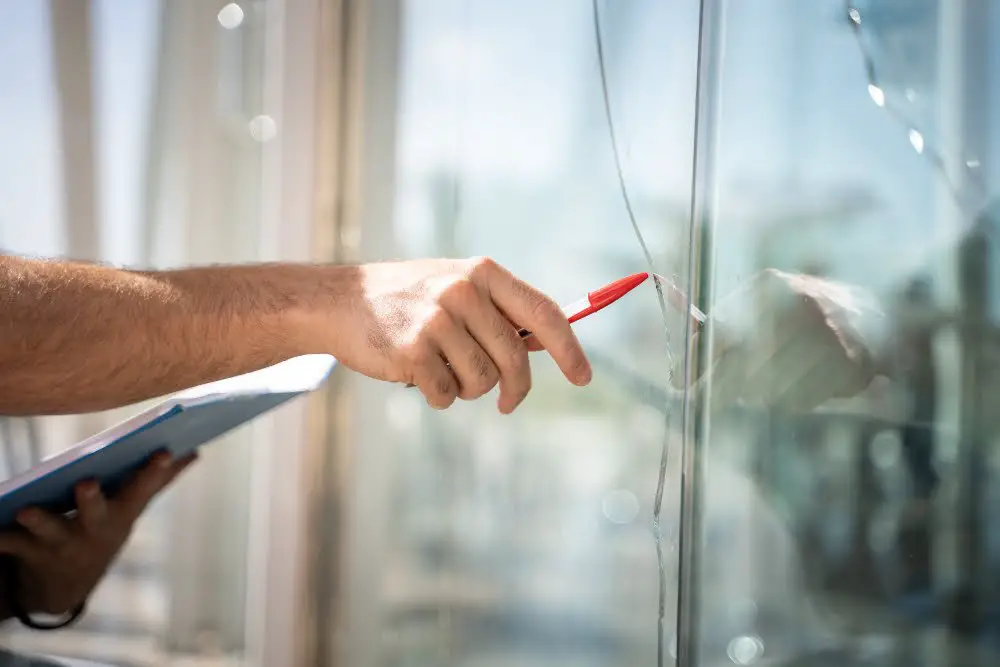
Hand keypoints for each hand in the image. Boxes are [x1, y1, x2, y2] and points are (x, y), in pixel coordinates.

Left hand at [0, 452, 195, 615]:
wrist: (67, 584)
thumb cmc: (103, 529)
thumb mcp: (133, 508)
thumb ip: (160, 480)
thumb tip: (195, 451)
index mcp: (121, 514)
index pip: (142, 489)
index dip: (153, 472)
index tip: (163, 451)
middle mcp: (94, 530)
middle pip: (94, 512)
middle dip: (92, 500)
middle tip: (87, 483)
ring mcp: (61, 543)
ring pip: (48, 530)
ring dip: (39, 521)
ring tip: (27, 510)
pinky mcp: (26, 549)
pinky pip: (7, 542)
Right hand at [328, 257, 592, 412]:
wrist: (342, 302)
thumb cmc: (409, 299)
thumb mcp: (458, 287)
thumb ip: (501, 312)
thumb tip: (551, 343)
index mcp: (483, 273)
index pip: (544, 313)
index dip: (570, 349)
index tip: (583, 377)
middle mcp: (464, 292)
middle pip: (515, 358)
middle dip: (515, 389)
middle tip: (506, 403)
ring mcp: (437, 320)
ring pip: (482, 381)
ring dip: (467, 388)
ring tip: (442, 370)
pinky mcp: (413, 350)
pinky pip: (447, 395)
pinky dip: (438, 395)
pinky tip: (417, 375)